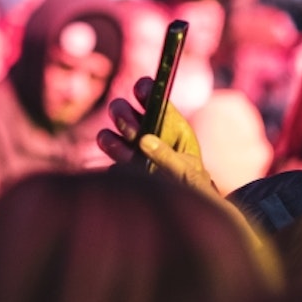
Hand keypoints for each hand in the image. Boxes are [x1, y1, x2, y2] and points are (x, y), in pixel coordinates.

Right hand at [97, 77, 221, 197]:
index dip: (145, 90)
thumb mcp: (187, 172)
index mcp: (169, 125)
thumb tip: (143, 141)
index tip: (139, 90)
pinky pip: (109, 161)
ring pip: (110, 133)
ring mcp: (131, 149)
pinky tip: (126, 171)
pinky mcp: (121, 167)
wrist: (185, 212)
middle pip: (124, 111)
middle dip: (123, 116)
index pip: (153, 98)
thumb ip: (168, 157)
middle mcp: (147, 132)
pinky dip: (113, 164)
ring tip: (127, 153)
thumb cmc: (192, 187)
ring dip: (112, 140)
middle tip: (131, 131)